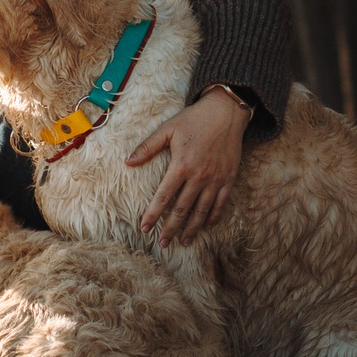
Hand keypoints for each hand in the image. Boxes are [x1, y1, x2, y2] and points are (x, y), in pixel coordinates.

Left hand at [128, 87, 249, 245]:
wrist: (226, 112)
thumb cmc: (194, 119)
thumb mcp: (167, 129)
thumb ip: (148, 147)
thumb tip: (128, 161)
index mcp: (181, 165)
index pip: (163, 197)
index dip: (153, 214)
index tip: (144, 228)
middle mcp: (199, 176)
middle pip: (182, 209)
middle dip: (170, 228)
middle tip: (162, 244)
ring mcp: (215, 179)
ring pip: (202, 210)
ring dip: (192, 228)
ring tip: (183, 241)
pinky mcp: (229, 179)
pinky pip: (220, 203)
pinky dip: (213, 217)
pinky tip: (206, 227)